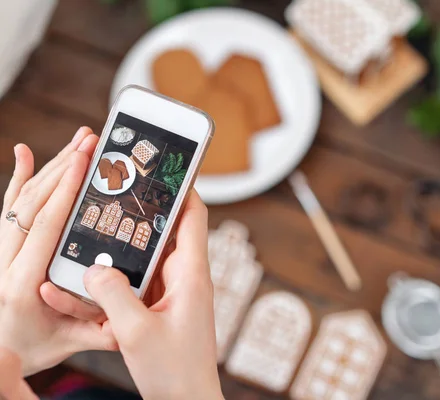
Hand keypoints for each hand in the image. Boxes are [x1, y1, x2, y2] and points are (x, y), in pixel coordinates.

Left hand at [0, 127, 115, 375]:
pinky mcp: (3, 243)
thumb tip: (128, 319)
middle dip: (63, 168)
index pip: (45, 227)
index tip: (84, 162)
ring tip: (77, 141)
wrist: (0, 348)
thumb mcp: (69, 343)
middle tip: (89, 141)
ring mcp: (0, 250)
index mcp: (23, 283)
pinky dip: (18, 178)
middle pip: (33, 204)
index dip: (66, 192)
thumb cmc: (35, 345)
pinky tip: (25, 153)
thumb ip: (98, 333)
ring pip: (22, 200)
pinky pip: (9, 206)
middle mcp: (5, 261)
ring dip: (50, 167)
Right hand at [84, 191, 223, 399]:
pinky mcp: (157, 308)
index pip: (193, 218)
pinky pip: (133, 286)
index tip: (164, 168)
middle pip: (161, 234)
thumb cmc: (175, 371)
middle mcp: (183, 278)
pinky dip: (110, 284)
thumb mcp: (136, 332)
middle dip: (135, 217)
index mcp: (191, 275)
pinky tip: (77, 286)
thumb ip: (112, 295)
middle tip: (109, 196)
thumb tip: (93, 267)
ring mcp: (170, 293)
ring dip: (115, 255)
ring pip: (141, 262)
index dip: (183, 189)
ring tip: (81, 244)